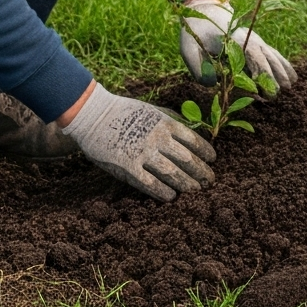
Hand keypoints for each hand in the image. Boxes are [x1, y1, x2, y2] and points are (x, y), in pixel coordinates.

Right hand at [61, 82, 215, 200]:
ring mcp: (142, 153)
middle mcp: (157, 138)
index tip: (212, 160)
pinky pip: (150, 184)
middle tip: (209, 181)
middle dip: (201, 172)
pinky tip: (171, 196)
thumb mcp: (153, 110)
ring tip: (195, 190)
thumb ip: (171, 120)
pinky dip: (163, 191)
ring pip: (172, 173)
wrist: (94, 114)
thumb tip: (192, 130)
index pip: (193, 140)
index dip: (205, 152)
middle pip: (187, 159)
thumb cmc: (125, 112)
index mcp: (165, 122)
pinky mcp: (128, 167)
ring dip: (186, 184)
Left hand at [178, 0, 296, 88]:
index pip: (253, 56)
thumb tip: (214, 85)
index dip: (262, 72)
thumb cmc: (195, 30)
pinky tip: (291, 75)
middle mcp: (249, 38)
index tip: (266, 88)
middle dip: (275, 75)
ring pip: (273, 55)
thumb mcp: (189, 48)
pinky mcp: (255, 41)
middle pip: (267, 57)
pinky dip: (283, 63)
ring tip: (292, 85)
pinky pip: (273, 53)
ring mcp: (254, 39)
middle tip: (279, 93)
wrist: (205, 7)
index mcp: (234, 40)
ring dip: (283, 70)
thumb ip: (198, 68)